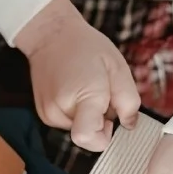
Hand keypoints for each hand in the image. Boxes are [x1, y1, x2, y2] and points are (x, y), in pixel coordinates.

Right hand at [15, 0, 141, 151]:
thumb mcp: (118, 67)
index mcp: (84, 95)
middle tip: (100, 95)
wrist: (51, 35)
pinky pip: (66, 124)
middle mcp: (61, 108)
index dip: (104, 137)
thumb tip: (129, 124)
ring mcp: (48, 112)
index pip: (88, 138)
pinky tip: (74, 92)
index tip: (110, 121)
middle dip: (99, 122)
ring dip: (87, 117)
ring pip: (77, 131)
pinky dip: (75, 114)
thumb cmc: (86, 46)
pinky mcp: (43, 113)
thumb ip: (129, 100)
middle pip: (87, 136)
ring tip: (86, 90)